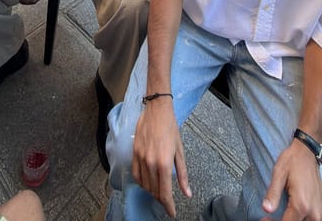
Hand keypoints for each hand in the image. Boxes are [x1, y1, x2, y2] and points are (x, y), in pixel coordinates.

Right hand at [131, 101, 190, 218]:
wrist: (156, 110)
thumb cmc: (171, 128)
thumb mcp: (180, 151)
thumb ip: (182, 174)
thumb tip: (187, 193)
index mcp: (164, 163)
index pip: (164, 193)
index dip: (168, 206)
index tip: (172, 213)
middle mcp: (150, 163)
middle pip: (154, 190)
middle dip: (161, 199)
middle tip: (168, 200)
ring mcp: (140, 158)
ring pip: (145, 184)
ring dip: (152, 191)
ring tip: (159, 190)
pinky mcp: (134, 153)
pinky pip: (136, 174)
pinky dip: (142, 182)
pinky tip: (147, 182)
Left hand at [261, 140, 321, 220]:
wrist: (307, 152)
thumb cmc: (293, 160)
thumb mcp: (279, 174)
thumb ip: (273, 194)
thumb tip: (266, 208)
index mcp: (302, 205)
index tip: (266, 218)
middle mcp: (314, 212)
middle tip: (272, 218)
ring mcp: (320, 213)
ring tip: (284, 215)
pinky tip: (295, 216)